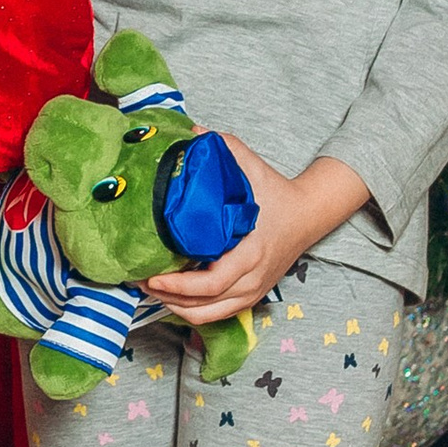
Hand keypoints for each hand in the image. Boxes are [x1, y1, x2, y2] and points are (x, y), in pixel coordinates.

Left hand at [143, 139, 370, 322]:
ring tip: (149, 289)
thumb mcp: (253, 165)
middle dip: (168, 298)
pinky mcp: (252, 295)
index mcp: (251, 252)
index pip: (211, 282)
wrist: (309, 215)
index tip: (152, 276)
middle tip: (138, 281)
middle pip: (205, 306)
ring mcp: (254, 290)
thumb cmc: (276, 192)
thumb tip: (191, 131)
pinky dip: (193, 310)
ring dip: (177, 307)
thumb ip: (224, 147)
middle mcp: (252, 278)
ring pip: (209, 315)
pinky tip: (171, 295)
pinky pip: (219, 313)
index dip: (178, 285)